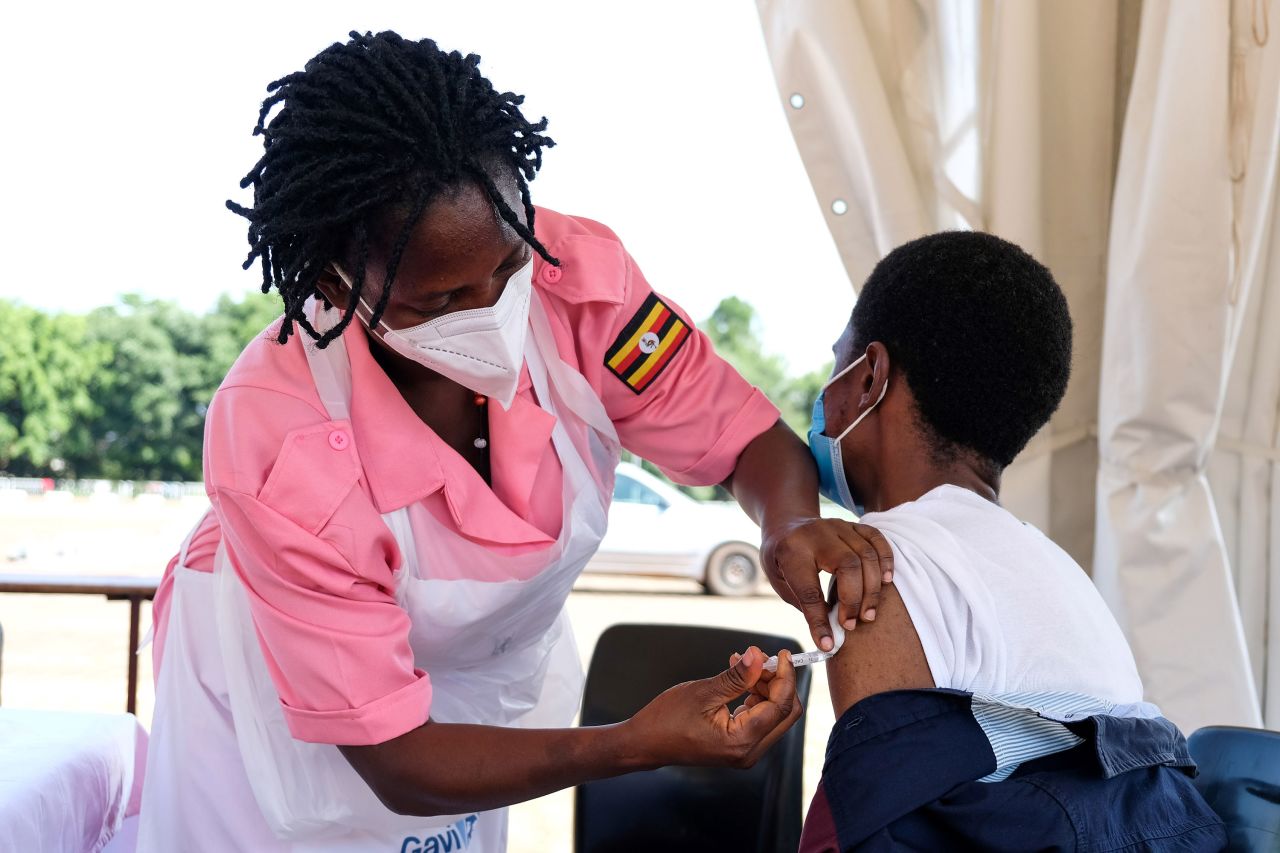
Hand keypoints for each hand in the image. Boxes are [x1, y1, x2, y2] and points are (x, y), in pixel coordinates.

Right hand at [620, 646, 801, 769]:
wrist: (646, 743)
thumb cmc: (667, 719)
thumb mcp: (703, 692)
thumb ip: (737, 676)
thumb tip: (759, 656)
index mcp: (742, 741)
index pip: (781, 706)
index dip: (786, 677)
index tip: (783, 654)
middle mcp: (749, 752)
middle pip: (785, 713)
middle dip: (778, 682)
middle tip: (760, 659)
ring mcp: (745, 752)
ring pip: (774, 715)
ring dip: (766, 687)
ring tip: (743, 665)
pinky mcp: (739, 747)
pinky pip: (760, 719)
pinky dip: (756, 696)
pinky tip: (740, 680)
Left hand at [762, 518, 893, 650]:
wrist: (785, 526)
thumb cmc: (782, 561)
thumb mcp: (782, 583)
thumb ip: (807, 606)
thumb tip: (832, 637)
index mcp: (791, 551)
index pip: (809, 590)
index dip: (819, 621)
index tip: (827, 643)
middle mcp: (816, 534)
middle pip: (848, 566)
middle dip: (854, 601)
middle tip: (851, 625)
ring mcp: (837, 525)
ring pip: (866, 555)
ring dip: (872, 589)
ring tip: (868, 614)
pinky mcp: (852, 524)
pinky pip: (876, 539)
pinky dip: (886, 560)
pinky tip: (885, 581)